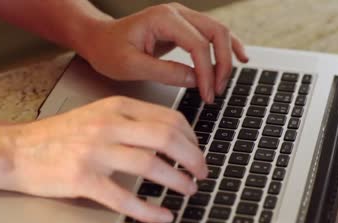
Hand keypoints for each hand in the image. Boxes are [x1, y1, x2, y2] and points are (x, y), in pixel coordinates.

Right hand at [0, 97, 206, 222]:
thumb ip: (131, 121)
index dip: (191, 138)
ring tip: (189, 189)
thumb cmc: (60, 135)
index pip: (168, 118)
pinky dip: (149, 210)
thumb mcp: (98, 115)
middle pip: (166, 138)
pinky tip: (162, 215)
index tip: (197, 151)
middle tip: (202, 172)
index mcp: (116, 107)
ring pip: (151, 165)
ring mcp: (95, 152)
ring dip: (178, 180)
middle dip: (193, 157)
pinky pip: (125, 198)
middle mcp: (108, 125)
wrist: (18, 149)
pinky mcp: (83, 179)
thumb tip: (170, 138)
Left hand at [77, 3, 248, 102]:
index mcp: (163, 18)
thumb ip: (165, 72)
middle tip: (217, 90)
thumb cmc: (108, 50)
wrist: (99, 39)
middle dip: (222, 64)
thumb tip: (195, 80)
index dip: (207, 72)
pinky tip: (238, 57)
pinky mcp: (183, 28)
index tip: (207, 94)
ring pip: (218, 32)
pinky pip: (212, 35)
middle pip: (216, 32)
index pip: (198, 44)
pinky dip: (226, 47)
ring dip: (226, 57)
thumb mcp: (131, 66)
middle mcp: (176, 13)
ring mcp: (182, 18)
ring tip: (226, 81)